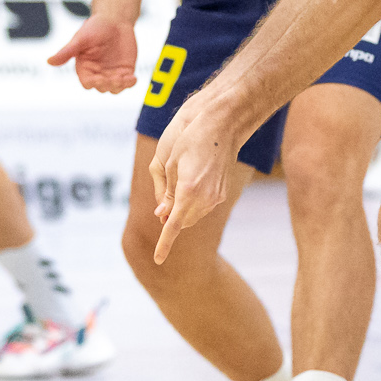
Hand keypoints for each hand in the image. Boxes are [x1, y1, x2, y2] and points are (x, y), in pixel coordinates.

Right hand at [47, 12, 139, 92]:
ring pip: (115, 88)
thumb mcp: (80, 39)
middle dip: (108, 84)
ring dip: (120, 86)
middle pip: (102, 87)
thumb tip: (49, 61)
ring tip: (125, 78)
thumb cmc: (95, 27)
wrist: (115, 19)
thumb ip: (66, 52)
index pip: (88, 83)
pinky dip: (130, 82)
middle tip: (115, 78)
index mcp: (85, 68)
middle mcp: (98, 73)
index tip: (99, 79)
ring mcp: (113, 73)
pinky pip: (128, 82)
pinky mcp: (126, 70)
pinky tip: (133, 78)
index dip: (93, 83)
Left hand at [148, 95, 238, 261]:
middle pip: (182, 222)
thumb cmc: (190, 135)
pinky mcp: (223, 191)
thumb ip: (164, 191)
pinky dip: (193, 204)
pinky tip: (191, 183)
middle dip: (171, 220)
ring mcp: (217, 195)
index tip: (157, 260)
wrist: (223, 121)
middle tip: (163, 205)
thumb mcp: (167, 161)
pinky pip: (204, 206)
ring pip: (194, 215)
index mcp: (188, 189)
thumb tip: (162, 214)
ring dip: (182, 211)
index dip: (164, 243)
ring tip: (179, 183)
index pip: (172, 225)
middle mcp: (206, 197)